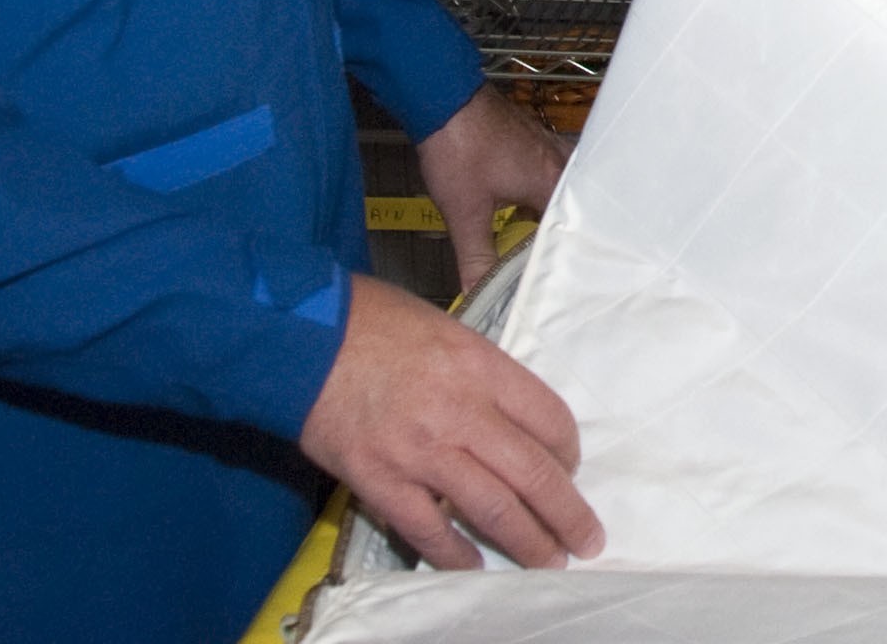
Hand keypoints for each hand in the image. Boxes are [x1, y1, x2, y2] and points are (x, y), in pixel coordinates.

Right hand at [298, 273, 603, 570]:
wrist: (299, 338)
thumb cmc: (371, 321)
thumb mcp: (446, 328)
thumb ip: (481, 372)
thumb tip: (509, 413)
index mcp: (481, 366)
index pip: (549, 418)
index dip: (569, 451)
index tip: (570, 467)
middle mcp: (460, 411)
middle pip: (533, 472)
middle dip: (567, 512)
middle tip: (587, 539)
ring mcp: (420, 452)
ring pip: (493, 508)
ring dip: (528, 541)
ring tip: (549, 561)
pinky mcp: (379, 481)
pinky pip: (429, 530)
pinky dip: (456, 554)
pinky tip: (473, 566)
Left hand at [416, 86, 570, 293]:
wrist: (443, 96)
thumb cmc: (459, 148)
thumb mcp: (464, 212)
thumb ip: (475, 258)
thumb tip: (477, 293)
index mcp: (553, 183)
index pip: (574, 230)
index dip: (568, 255)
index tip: (563, 278)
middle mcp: (560, 163)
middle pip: (574, 209)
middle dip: (564, 236)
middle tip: (559, 265)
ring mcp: (547, 146)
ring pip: (563, 190)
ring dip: (554, 214)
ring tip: (546, 242)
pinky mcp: (532, 140)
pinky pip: (550, 174)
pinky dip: (543, 194)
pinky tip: (527, 208)